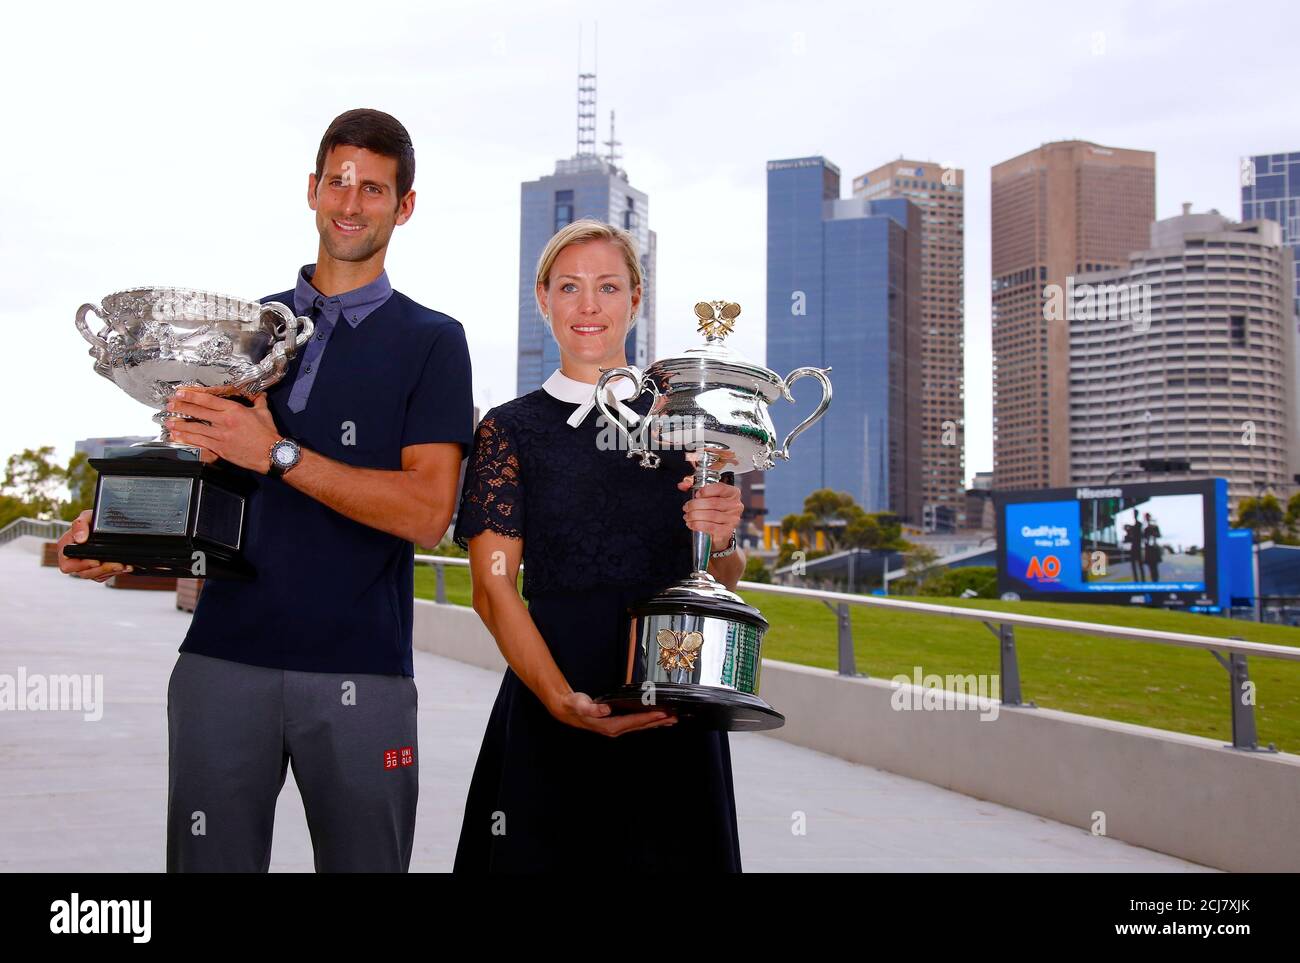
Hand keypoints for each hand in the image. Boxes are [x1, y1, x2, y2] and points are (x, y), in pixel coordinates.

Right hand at [54, 509, 132, 581]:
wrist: (109, 525)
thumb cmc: (93, 520)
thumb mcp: (87, 517)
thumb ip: (80, 524)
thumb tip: (80, 538)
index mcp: (66, 547)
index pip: (67, 564)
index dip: (81, 565)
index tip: (96, 561)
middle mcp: (73, 559)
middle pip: (83, 573)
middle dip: (101, 569)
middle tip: (117, 564)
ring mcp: (85, 566)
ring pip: (95, 576)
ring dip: (111, 571)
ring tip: (123, 565)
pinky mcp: (97, 570)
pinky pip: (104, 576)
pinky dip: (116, 571)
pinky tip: (126, 566)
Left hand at [164, 388, 280, 473]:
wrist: (271, 453)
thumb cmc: (268, 434)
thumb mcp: (264, 413)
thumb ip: (258, 401)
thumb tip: (259, 394)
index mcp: (234, 410)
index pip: (208, 400)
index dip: (192, 396)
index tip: (180, 393)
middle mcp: (225, 421)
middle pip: (198, 412)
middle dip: (181, 408)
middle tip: (170, 405)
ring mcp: (220, 436)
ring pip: (196, 428)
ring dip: (180, 425)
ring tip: (169, 422)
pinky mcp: (219, 448)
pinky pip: (200, 442)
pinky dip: (187, 439)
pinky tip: (178, 437)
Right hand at [549, 691, 677, 736]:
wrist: (568, 710)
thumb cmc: (574, 706)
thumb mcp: (580, 705)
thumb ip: (591, 708)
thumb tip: (604, 710)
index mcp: (609, 725)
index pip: (633, 722)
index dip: (647, 718)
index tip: (661, 713)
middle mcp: (615, 729)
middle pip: (641, 726)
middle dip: (658, 721)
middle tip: (674, 717)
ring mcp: (616, 727)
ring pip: (640, 726)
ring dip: (656, 723)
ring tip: (671, 720)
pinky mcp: (617, 724)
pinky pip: (636, 724)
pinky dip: (648, 721)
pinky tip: (656, 719)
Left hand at [677, 473, 742, 545]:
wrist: (719, 530)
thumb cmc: (713, 509)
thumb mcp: (705, 494)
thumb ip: (693, 485)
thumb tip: (683, 484)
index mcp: (733, 493)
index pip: (720, 488)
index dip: (706, 490)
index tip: (696, 494)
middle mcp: (736, 505)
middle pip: (713, 502)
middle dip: (695, 505)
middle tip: (686, 507)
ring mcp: (733, 519)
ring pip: (711, 515)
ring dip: (695, 515)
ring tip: (687, 516)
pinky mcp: (727, 531)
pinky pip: (711, 527)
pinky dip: (698, 525)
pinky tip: (691, 524)